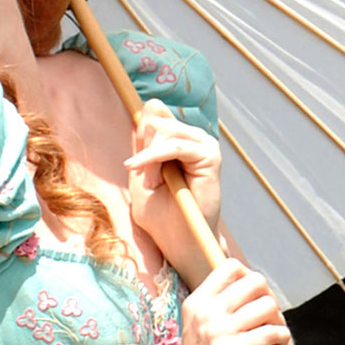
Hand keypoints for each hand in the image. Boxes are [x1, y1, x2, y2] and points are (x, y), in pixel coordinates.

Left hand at [127, 99, 222, 230]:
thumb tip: (153, 102)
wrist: (181, 242)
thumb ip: (143, 141)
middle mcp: (195, 138)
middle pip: (155, 121)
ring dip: (148, 159)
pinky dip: (155, 160)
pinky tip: (151, 179)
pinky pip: (174, 145)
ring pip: (162, 131)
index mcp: (181, 140)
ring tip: (153, 184)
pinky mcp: (210, 156)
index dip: (140, 135)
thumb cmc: (161, 214)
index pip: (155, 114)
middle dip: (143, 151)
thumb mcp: (142, 172)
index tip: (133, 164)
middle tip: (147, 181)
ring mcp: (205, 145)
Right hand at [166, 261, 288, 344]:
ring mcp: (219, 332)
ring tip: (269, 337)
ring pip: (268, 306)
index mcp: (198, 302)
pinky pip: (272, 332)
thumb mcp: (202, 327)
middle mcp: (207, 312)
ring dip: (277, 321)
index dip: (250, 281)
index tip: (251, 304)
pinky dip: (280, 339)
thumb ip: (220, 305)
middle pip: (256, 282)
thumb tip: (254, 282)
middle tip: (265, 322)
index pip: (232, 267)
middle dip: (267, 300)